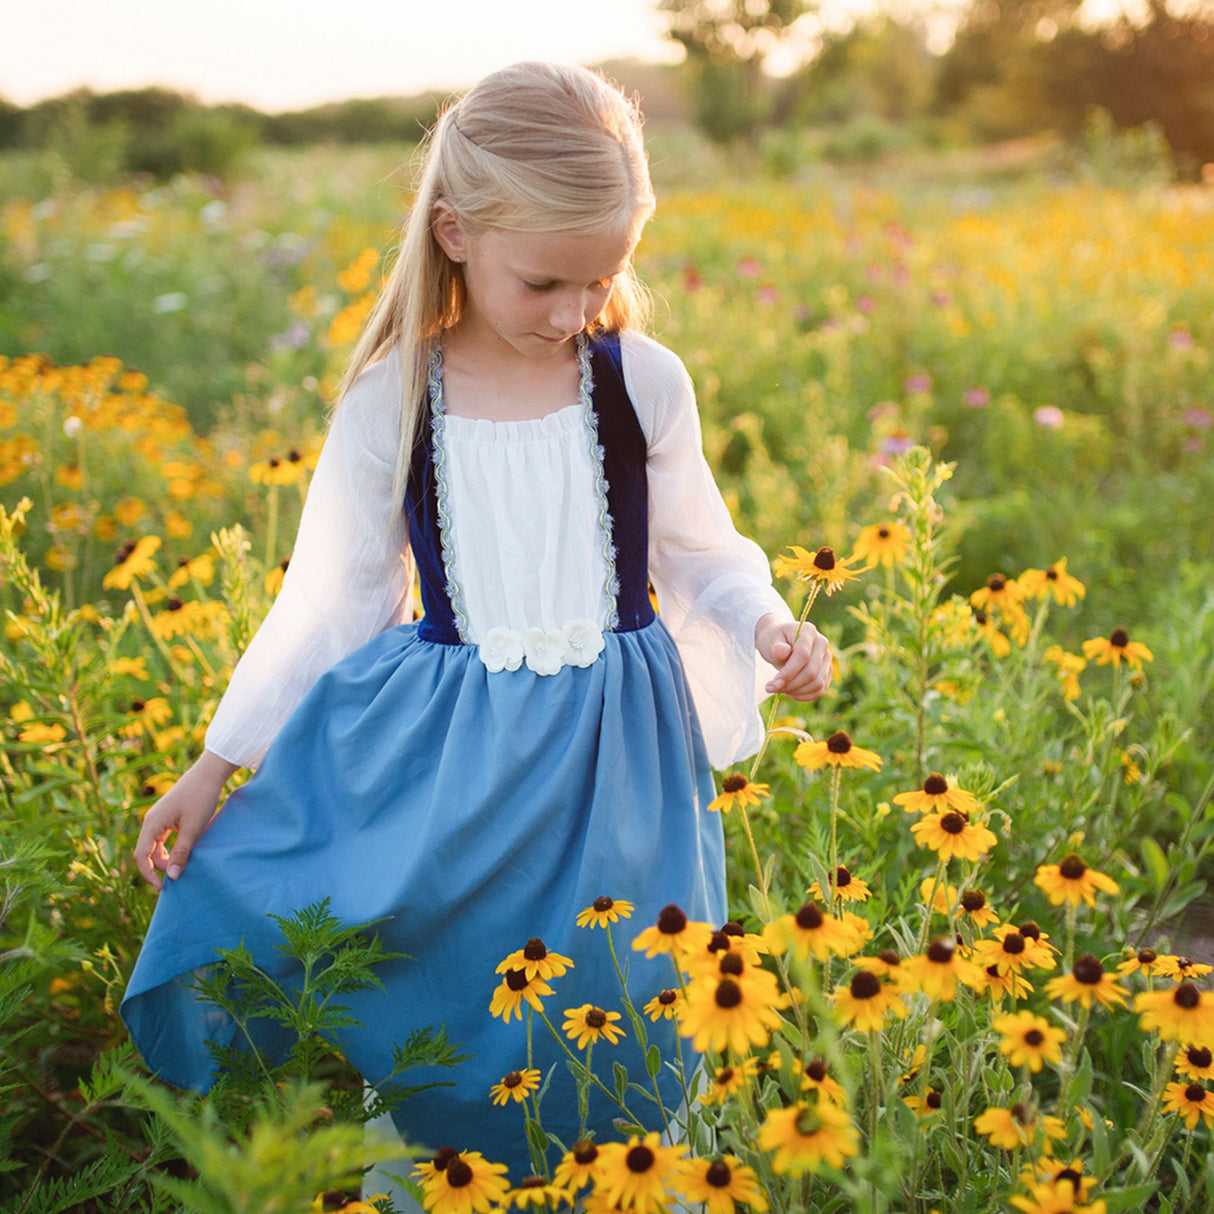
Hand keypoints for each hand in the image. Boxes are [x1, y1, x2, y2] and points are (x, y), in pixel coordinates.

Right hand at [133, 751, 237, 889]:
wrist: (209, 773)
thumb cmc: (201, 798)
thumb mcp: (193, 828)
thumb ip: (182, 852)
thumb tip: (173, 876)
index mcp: (152, 823)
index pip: (141, 856)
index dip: (148, 874)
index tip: (162, 888)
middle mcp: (151, 821)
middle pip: (147, 852)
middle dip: (158, 868)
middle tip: (177, 879)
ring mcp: (159, 818)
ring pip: (155, 846)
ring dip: (166, 859)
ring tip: (182, 868)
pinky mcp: (169, 816)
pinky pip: (164, 839)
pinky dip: (171, 849)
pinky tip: (185, 854)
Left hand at [755, 612, 833, 700]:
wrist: (780, 641)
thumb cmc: (774, 640)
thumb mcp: (770, 640)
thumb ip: (776, 647)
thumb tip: (781, 651)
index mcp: (808, 631)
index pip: (803, 655)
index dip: (788, 672)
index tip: (772, 684)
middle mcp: (822, 643)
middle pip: (811, 672)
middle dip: (790, 684)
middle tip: (771, 688)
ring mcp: (827, 658)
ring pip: (817, 683)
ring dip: (796, 691)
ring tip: (779, 689)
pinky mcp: (827, 671)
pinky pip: (820, 690)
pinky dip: (805, 696)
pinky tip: (790, 693)